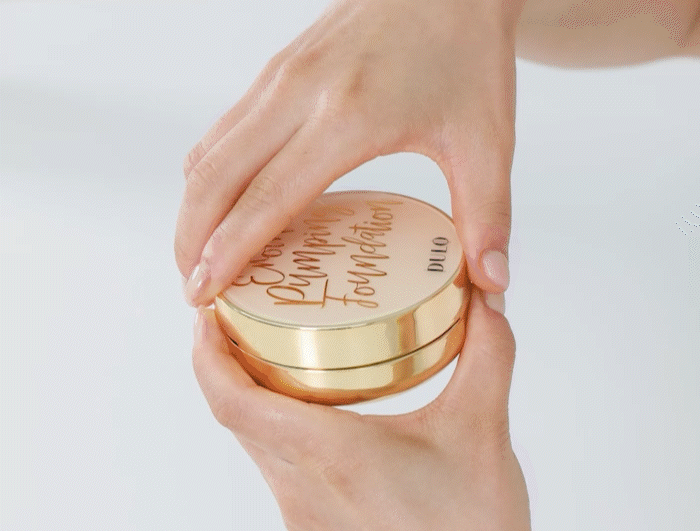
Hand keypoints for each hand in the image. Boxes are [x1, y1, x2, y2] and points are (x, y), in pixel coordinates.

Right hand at [176, 0, 523, 305]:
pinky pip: (226, 129)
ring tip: (202, 259)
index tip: (203, 294)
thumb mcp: (487, 140)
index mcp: (349, 116)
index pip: (268, 196)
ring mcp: (281, 75)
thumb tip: (492, 285)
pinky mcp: (279, 67)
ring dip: (195, 208)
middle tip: (196, 292)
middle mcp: (300, 92)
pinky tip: (227, 206)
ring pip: (210, 150)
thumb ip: (488, 215)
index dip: (229, 251)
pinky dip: (211, 174)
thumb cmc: (469, 52)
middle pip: (216, 177)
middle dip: (192, 241)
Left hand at [191, 291, 535, 530]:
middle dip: (229, 365)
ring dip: (255, 400)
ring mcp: (306, 516)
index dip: (208, 354)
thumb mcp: (484, 426)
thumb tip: (484, 300)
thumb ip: (487, 352)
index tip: (209, 316)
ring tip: (282, 356)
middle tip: (247, 318)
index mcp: (330, 455)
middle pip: (237, 419)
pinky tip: (322, 413)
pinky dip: (282, 432)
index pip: (233, 401)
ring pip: (257, 446)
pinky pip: (279, 471)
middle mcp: (303, 489)